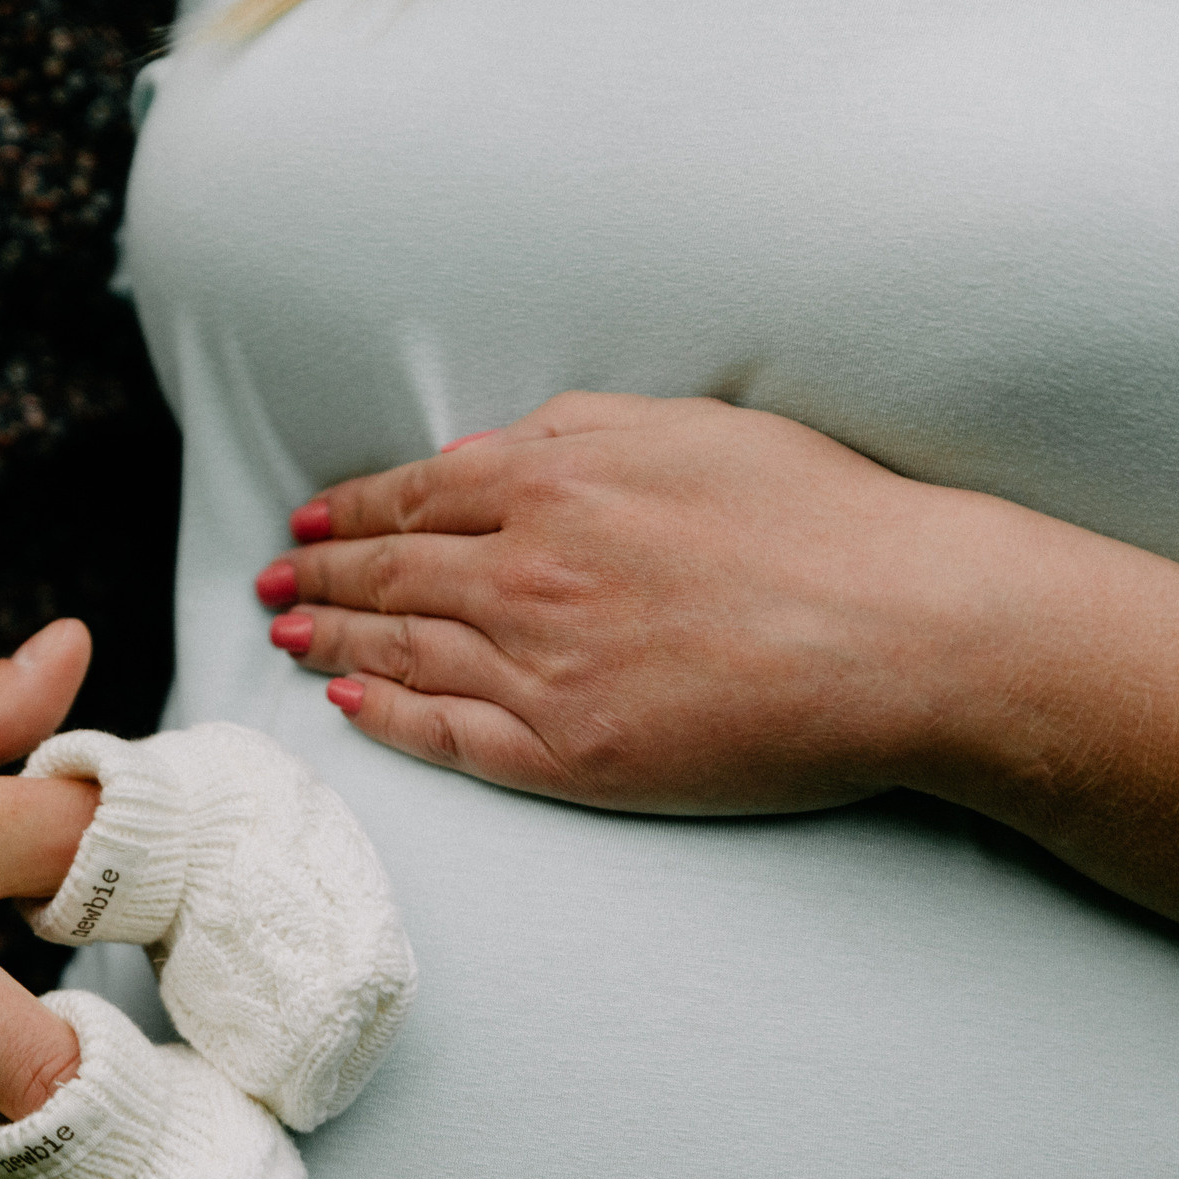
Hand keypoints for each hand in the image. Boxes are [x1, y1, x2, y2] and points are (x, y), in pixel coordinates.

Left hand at [258, 391, 1026, 813]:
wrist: (904, 627)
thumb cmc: (821, 518)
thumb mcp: (691, 426)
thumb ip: (578, 433)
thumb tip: (495, 451)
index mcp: (553, 484)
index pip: (416, 498)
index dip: (350, 511)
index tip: (311, 520)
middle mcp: (527, 572)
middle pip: (391, 573)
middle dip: (320, 573)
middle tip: (274, 580)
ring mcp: (540, 668)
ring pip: (403, 649)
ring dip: (334, 638)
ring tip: (289, 634)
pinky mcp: (568, 753)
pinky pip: (449, 734)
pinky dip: (388, 715)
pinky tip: (350, 704)